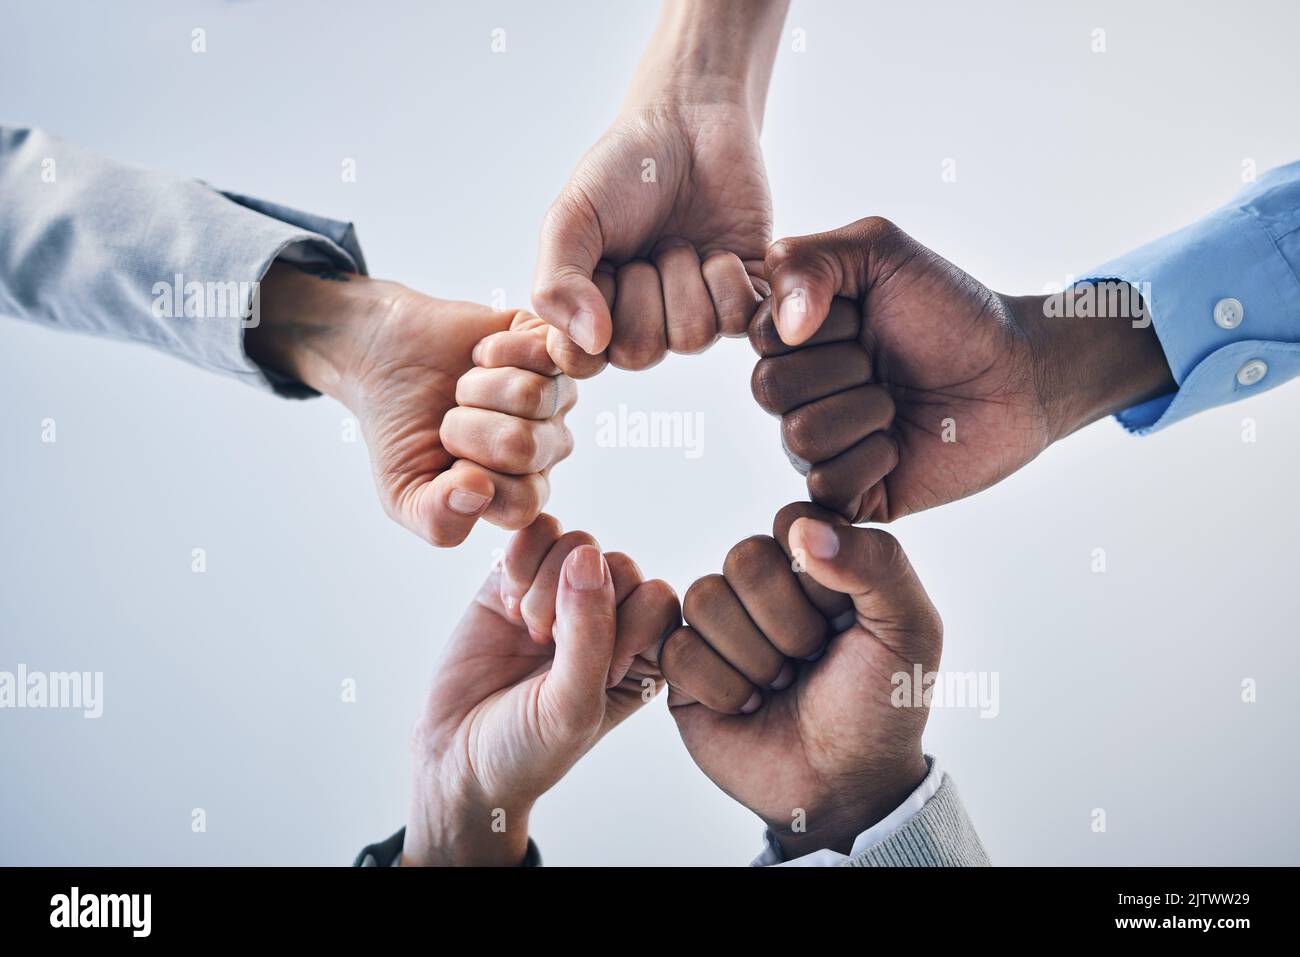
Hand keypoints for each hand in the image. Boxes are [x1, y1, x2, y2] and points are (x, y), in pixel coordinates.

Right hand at [248, 263, 574, 545]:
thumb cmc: (401, 431)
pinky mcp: (551, 347)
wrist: (384, 360)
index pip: (523, 503)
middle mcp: (547, 447)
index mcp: (521, 491)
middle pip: (525, 446)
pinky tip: (480, 355)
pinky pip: (547, 352)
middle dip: (467, 428)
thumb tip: (478, 493)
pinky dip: (497, 350)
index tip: (447, 463)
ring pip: (533, 396)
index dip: (473, 479)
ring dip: (478, 387)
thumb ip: (439, 519)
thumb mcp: (403, 494)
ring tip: (461, 388)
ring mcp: (556, 396)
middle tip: (449, 418)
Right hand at [403, 516, 679, 865]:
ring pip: (577, 542)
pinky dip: (521, 557)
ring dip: (547, 580)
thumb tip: (589, 555)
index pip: (657, 599)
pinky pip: (535, 533)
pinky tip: (507, 598)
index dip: (626, 622)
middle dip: (578, 600)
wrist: (456, 760)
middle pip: (618, 564)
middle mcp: (608, 619)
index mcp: (641, 654)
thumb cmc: (527, 749)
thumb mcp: (571, 705)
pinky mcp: (517, 578)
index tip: (596, 671)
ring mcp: (562, 594)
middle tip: (545, 644)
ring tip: (526, 624)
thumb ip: (589, 634)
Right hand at [531, 0, 786, 375]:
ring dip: (683, 276)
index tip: (598, 272)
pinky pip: (738, 320)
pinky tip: (715, 248)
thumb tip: (592, 344)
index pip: (581, 361)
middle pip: (640, 353)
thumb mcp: (570, 218)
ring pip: (691, 337)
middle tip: (644, 248)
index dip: (587, 325)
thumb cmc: (623, 170)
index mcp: (590, 312)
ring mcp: (694, 315)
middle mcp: (641, 324)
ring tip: (678, 241)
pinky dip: (726, 277)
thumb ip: (557, 284)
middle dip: (642, 289)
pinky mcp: (743, 300)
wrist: (691, 123)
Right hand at [660, 502, 938, 857]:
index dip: (817, 576)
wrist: (846, 786)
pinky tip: (749, 707)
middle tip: (810, 660)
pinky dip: (723, 688)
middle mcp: (761, 584)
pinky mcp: (684, 667)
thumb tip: (803, 531)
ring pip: (704, 599)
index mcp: (814, 561)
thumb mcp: (909, 629)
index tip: (844, 618)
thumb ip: (877, 562)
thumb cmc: (881, 704)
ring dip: (755, 659)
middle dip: (788, 624)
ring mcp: (719, 624)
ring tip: (781, 686)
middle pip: (743, 557)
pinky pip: (678, 649)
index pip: (791, 521)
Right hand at [754, 217, 1174, 521]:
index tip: (864, 315)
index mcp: (794, 338)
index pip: (763, 336)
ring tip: (898, 402)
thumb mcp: (878, 250)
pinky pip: (827, 486)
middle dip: (843, 368)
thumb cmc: (953, 312)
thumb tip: (786, 328)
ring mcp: (821, 446)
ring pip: (799, 439)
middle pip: (771, 390)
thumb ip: (807, 260)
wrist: (1018, 374)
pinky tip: (900, 444)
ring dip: (865, 412)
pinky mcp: (851, 494)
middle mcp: (799, 394)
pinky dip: (873, 460)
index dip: (821, 324)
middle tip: (885, 362)